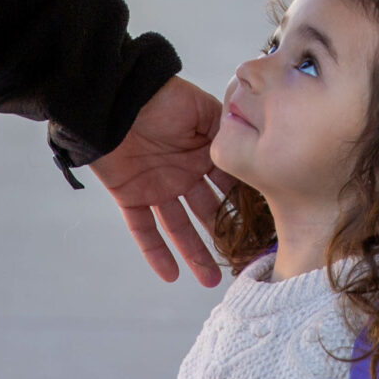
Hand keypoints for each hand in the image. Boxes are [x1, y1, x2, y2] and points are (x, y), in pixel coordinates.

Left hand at [91, 77, 231, 286]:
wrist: (116, 98)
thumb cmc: (161, 97)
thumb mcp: (203, 110)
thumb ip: (227, 131)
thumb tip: (252, 154)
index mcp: (204, 153)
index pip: (229, 185)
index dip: (244, 206)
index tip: (262, 230)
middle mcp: (184, 174)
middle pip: (208, 212)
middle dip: (224, 236)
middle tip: (241, 263)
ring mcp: (158, 187)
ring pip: (179, 227)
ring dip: (194, 254)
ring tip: (211, 281)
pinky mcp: (131, 196)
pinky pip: (144, 230)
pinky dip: (155, 253)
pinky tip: (171, 276)